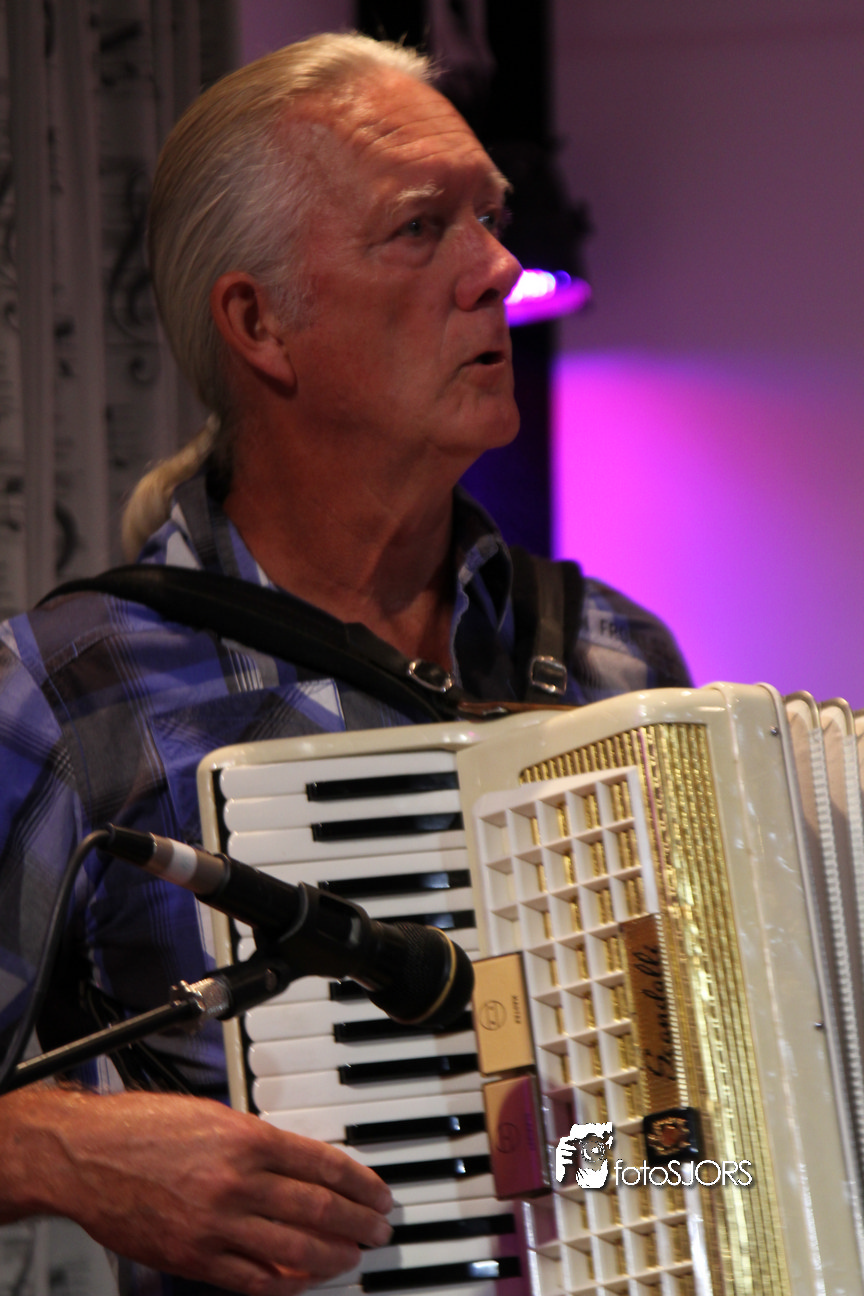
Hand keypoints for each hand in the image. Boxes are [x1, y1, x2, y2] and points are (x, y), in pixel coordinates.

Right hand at [3, 1087, 392, 1294]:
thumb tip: (301, 1167)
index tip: (378, 1195)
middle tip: (378, 1230)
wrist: (87, 1154)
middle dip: (357, 1223)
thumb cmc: (144, 1127)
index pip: (324, 1165)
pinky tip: (304, 1282)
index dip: (360, 1184)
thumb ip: (260, 1143)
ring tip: (352, 1257)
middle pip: (318, 1209)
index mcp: (248, 1138)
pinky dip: (285, 1285)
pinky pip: (252, 1280)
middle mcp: (238, 1181)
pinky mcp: (193, 1258)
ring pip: (294, 1249)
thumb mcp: (215, 1116)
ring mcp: (216, 1224)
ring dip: (333, 1256)